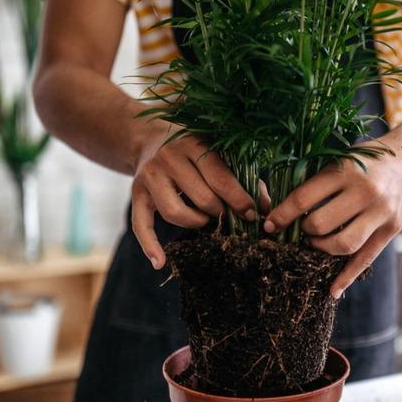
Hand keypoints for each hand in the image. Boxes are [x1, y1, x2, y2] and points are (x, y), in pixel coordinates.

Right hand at [132, 130, 256, 268]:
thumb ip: (244, 177)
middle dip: (220, 212)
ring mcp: (149, 176)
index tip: (251, 214)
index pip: (220, 178)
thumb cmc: (194, 150)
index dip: (238, 200)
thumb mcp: (218, 152)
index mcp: (193, 144)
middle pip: (201, 198)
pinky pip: (140, 224)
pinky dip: (150, 246)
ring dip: (196, 223)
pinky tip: (160, 263)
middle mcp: (169, 158)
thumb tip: (266, 208)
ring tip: (205, 220)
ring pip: (175, 213)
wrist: (150, 138)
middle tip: (227, 215)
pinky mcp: (136, 194)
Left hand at [263, 134, 401, 297]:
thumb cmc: (372, 158)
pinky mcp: (392, 229)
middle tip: (301, 231)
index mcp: (346, 171)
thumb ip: (320, 181)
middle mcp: (364, 192)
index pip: (304, 199)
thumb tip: (285, 208)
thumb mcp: (344, 159)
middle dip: (304, 232)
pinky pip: (366, 258)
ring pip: (343, 245)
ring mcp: (381, 213)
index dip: (282, 215)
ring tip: (316, 244)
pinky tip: (332, 291)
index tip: (270, 225)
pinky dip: (347, 277)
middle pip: (321, 224)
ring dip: (321, 249)